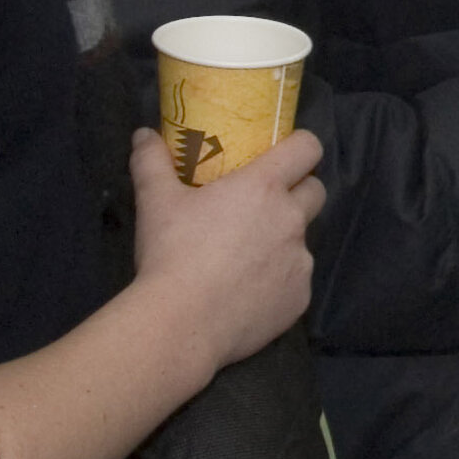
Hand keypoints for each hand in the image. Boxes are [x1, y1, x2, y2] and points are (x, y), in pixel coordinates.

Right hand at [126, 124, 325, 374]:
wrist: (181, 324)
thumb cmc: (171, 253)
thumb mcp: (155, 202)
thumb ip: (151, 162)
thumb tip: (143, 134)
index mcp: (264, 187)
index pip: (308, 147)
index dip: (301, 146)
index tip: (284, 154)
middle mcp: (292, 219)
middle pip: (315, 191)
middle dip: (297, 192)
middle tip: (262, 206)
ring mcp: (301, 261)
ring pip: (303, 241)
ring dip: (283, 242)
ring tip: (245, 259)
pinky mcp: (300, 299)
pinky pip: (296, 281)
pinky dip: (278, 282)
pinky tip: (247, 293)